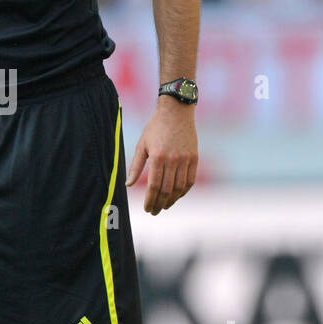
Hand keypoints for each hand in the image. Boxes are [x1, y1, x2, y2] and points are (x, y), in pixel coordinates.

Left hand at [126, 98, 197, 214]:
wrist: (176, 111)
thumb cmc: (155, 127)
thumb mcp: (141, 145)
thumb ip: (136, 166)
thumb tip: (128, 185)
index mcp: (158, 157)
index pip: (154, 186)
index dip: (150, 200)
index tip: (147, 209)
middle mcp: (173, 160)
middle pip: (167, 189)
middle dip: (160, 203)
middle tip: (154, 211)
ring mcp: (185, 159)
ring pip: (180, 187)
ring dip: (172, 200)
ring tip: (164, 206)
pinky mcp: (194, 158)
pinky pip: (190, 180)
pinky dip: (184, 191)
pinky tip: (177, 196)